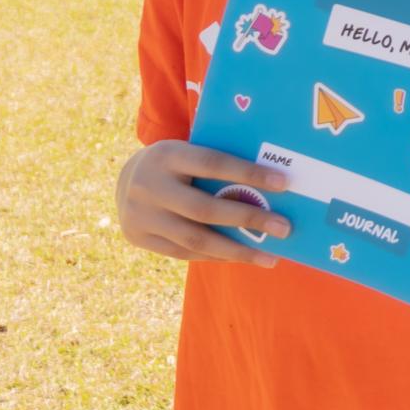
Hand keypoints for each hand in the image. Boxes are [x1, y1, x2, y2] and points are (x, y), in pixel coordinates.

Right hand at [116, 139, 291, 266]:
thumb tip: (271, 184)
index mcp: (167, 154)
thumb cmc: (178, 164)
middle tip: (284, 227)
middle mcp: (149, 185)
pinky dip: (216, 256)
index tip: (283, 183)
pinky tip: (242, 257)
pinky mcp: (138, 237)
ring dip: (237, 250)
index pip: (212, 163)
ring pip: (196, 239)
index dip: (247, 173)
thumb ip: (217, 163)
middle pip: (205, 208)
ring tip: (270, 257)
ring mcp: (140, 215)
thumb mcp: (188, 152)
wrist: (125, 178)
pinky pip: (185, 253)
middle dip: (248, 218)